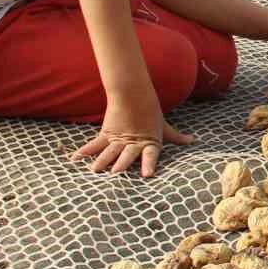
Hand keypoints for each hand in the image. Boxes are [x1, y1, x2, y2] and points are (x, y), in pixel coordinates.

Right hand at [71, 88, 194, 176]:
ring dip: (102, 160)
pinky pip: (95, 144)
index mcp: (149, 142)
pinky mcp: (107, 134)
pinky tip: (74, 159)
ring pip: (109, 150)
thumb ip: (176, 137)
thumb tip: (192, 140)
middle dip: (122, 163)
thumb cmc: (151, 114)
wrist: (134, 94)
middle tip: (116, 173)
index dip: (149, 163)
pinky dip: (84, 151)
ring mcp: (119, 139)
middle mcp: (133, 142)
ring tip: (95, 170)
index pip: (150, 155)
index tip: (147, 174)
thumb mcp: (164, 127)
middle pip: (127, 154)